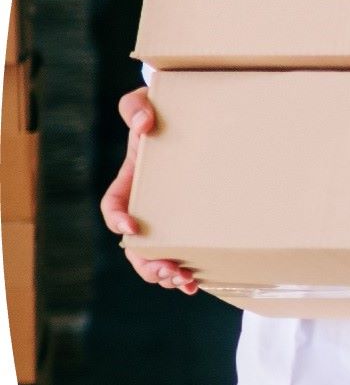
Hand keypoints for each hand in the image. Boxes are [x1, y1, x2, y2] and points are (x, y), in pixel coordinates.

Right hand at [99, 85, 197, 293]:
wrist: (201, 116)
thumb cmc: (165, 110)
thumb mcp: (145, 102)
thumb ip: (135, 106)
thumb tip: (144, 122)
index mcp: (131, 181)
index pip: (113, 205)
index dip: (117, 219)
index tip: (132, 227)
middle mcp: (147, 205)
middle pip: (135, 244)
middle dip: (146, 262)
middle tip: (166, 271)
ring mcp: (171, 216)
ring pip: (158, 255)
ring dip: (166, 274)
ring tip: (183, 282)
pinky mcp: (195, 222)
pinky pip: (186, 252)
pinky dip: (189, 269)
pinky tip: (199, 281)